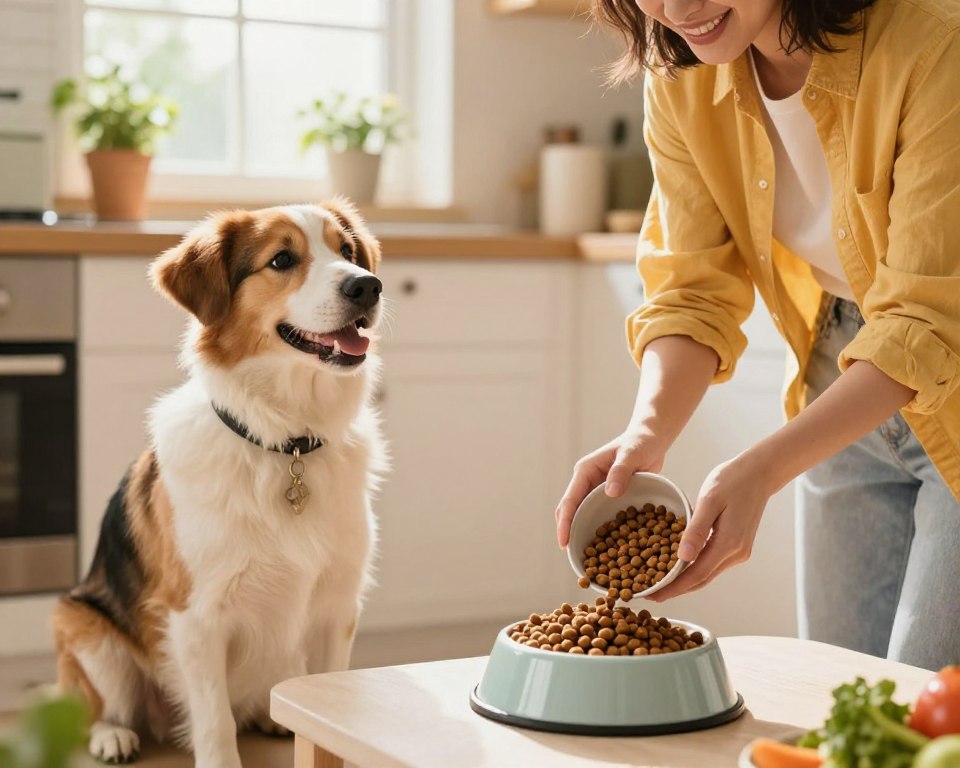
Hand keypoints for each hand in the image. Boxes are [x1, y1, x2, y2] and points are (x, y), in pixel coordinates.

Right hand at [555, 427, 667, 547]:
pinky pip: (600, 516)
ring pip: (584, 516)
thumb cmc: (641, 442)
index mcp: (585, 472)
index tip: (563, 543)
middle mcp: (587, 482)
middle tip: (573, 557)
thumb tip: (609, 493)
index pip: (569, 501)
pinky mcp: (609, 496)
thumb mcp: (631, 454)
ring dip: (584, 534)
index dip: (564, 523)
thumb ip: (621, 471)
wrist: (652, 438)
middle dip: (569, 533)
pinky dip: (602, 531)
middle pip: (571, 512)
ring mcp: (597, 490)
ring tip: (588, 558)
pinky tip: (609, 548)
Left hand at [648, 450, 773, 601]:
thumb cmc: (732, 480)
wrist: (759, 473)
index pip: (697, 575)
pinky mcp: (738, 546)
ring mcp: (739, 551)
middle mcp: (736, 553)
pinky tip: (679, 565)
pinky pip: (713, 563)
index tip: (654, 595)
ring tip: (660, 581)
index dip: (674, 588)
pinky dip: (695, 568)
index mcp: (729, 543)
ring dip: (685, 580)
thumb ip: (696, 529)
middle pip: (702, 579)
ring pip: (708, 573)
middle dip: (676, 589)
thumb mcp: (709, 500)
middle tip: (651, 593)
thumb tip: (683, 557)